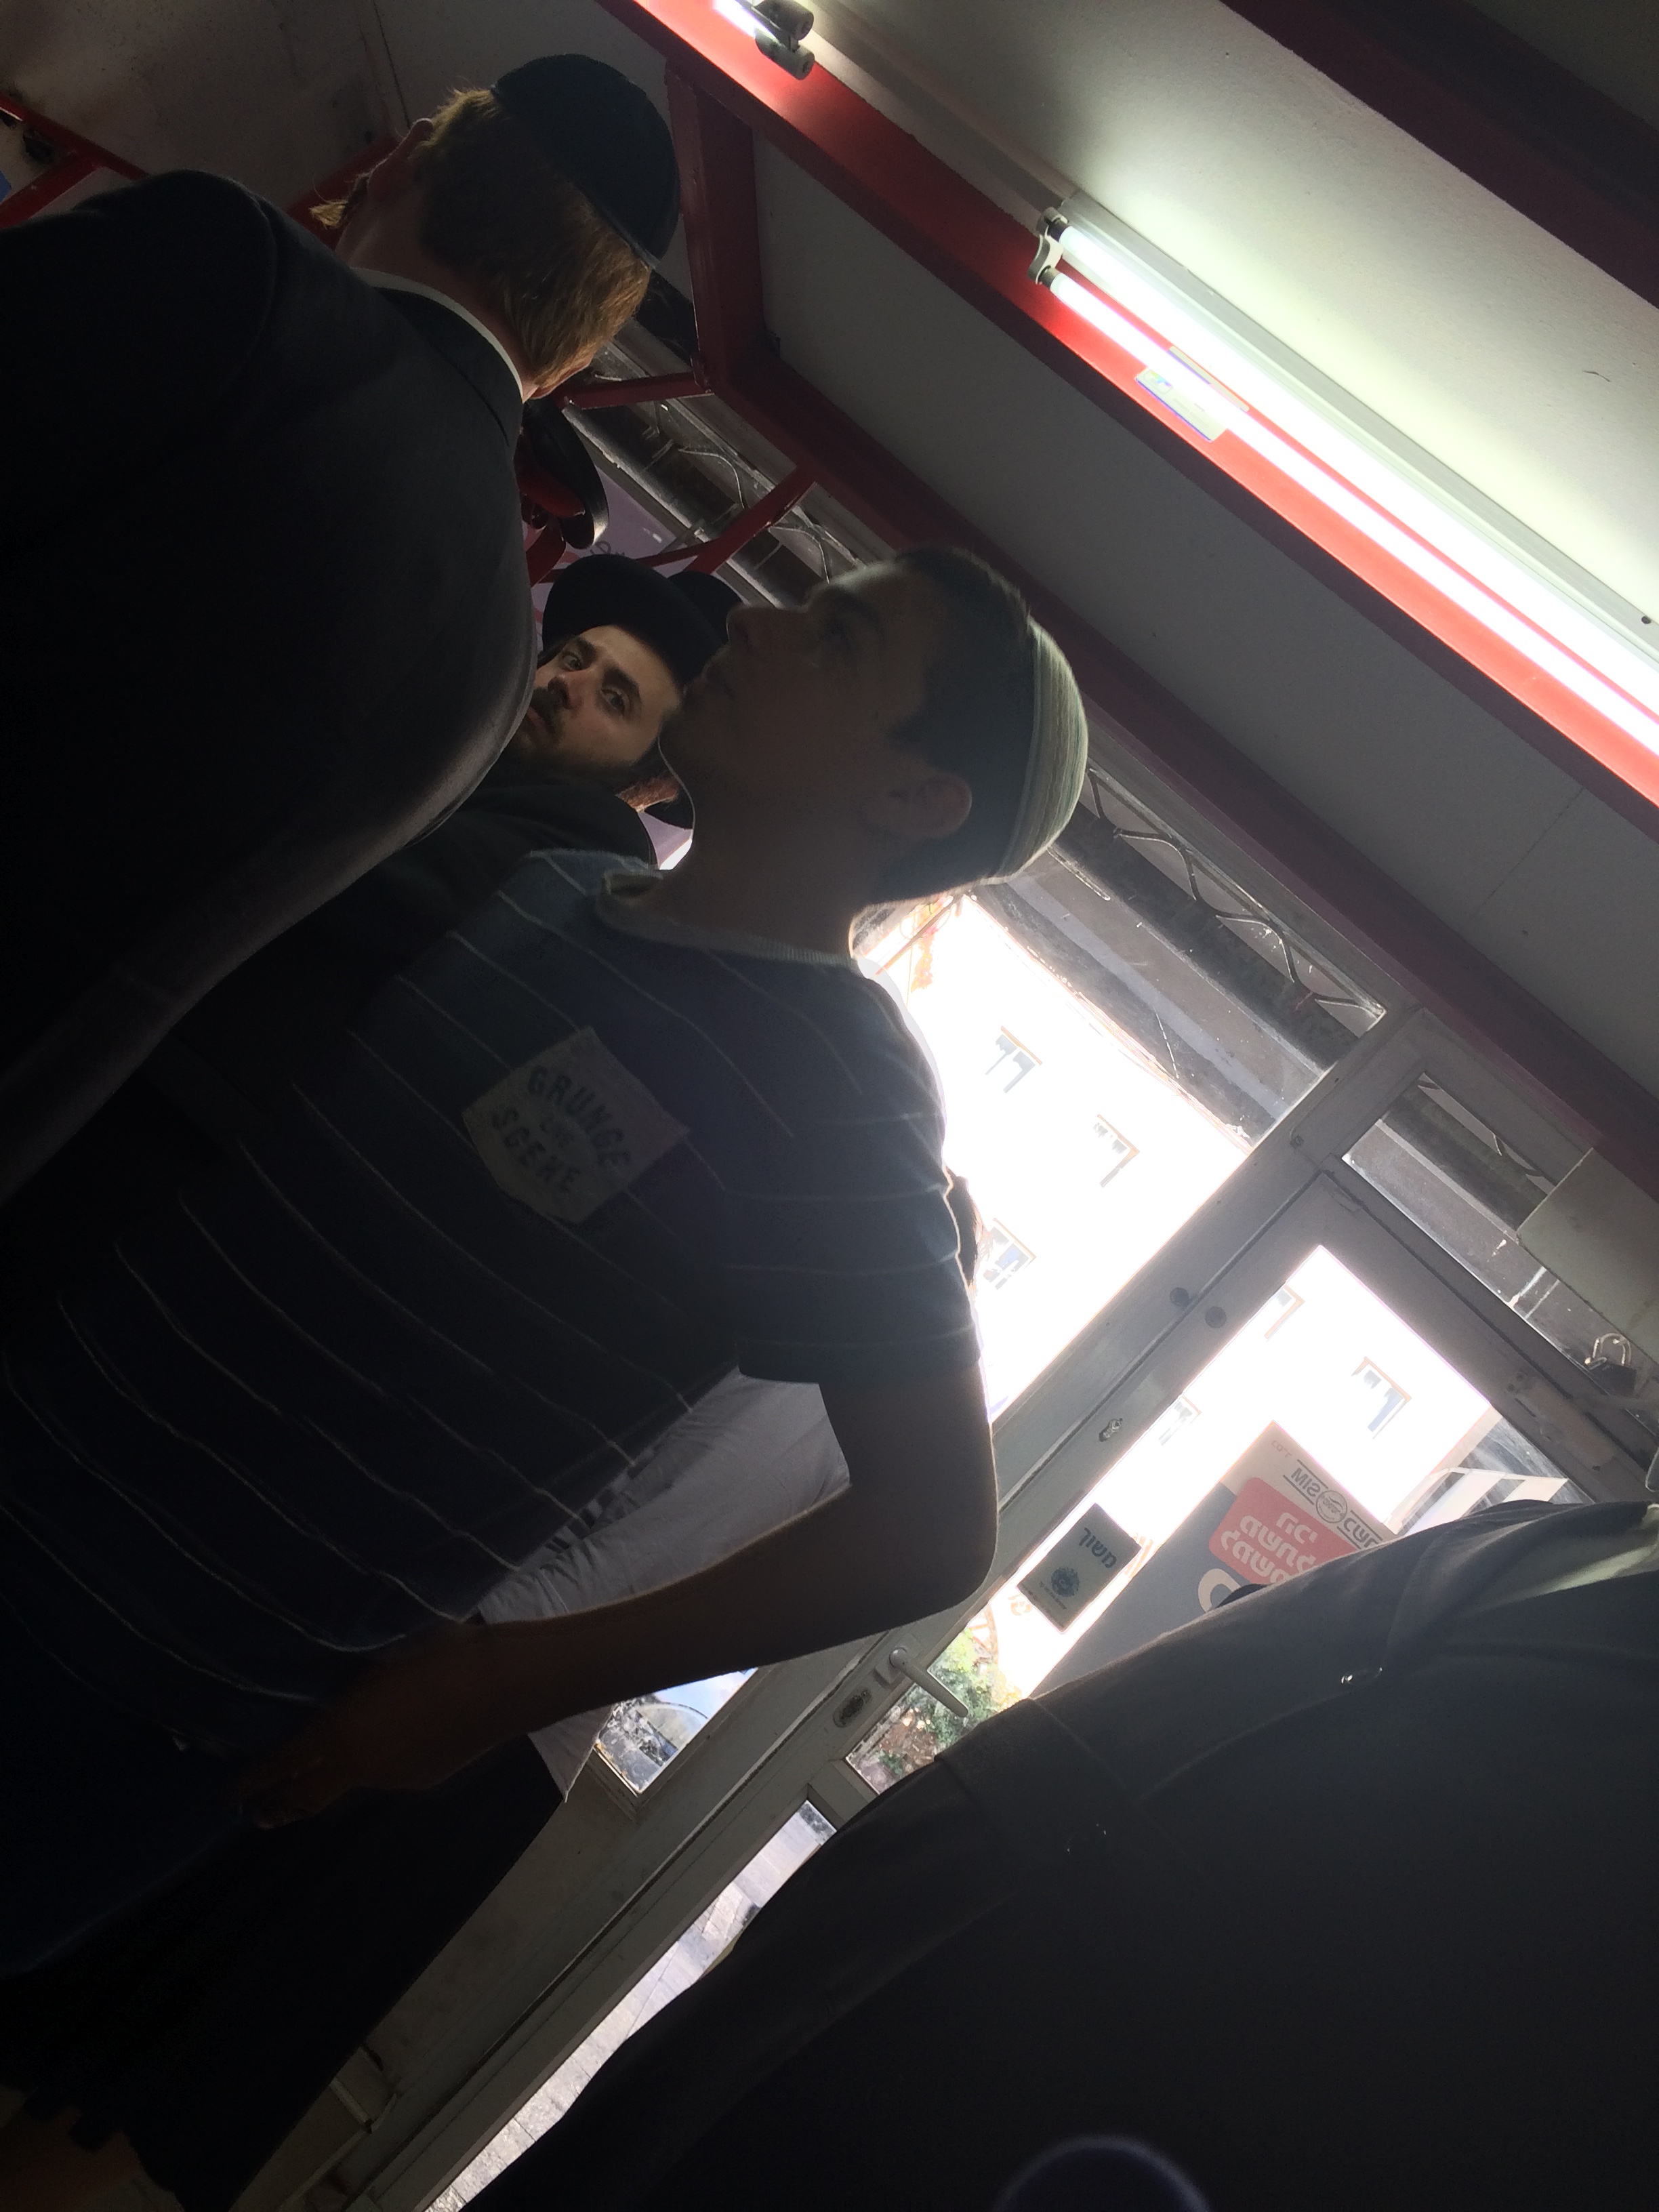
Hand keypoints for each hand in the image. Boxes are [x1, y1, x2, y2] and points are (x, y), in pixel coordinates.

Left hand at [233, 1621, 508, 1825]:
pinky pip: (385, 1772)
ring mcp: (391, 1777)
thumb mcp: (379, 1653)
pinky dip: (372, 1764)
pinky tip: (388, 1741)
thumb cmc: (438, 1652)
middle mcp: (359, 1765)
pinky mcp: (421, 1778)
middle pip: (306, 1798)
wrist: (502, 1684)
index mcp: (339, 1732)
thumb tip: (328, 1673)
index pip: (281, 1766)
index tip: (230, 1793)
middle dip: (277, 1807)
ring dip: (327, 1782)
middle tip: (256, 1815)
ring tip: (316, 1776)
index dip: (252, 1782)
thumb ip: (347, 1675)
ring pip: (348, 1781)